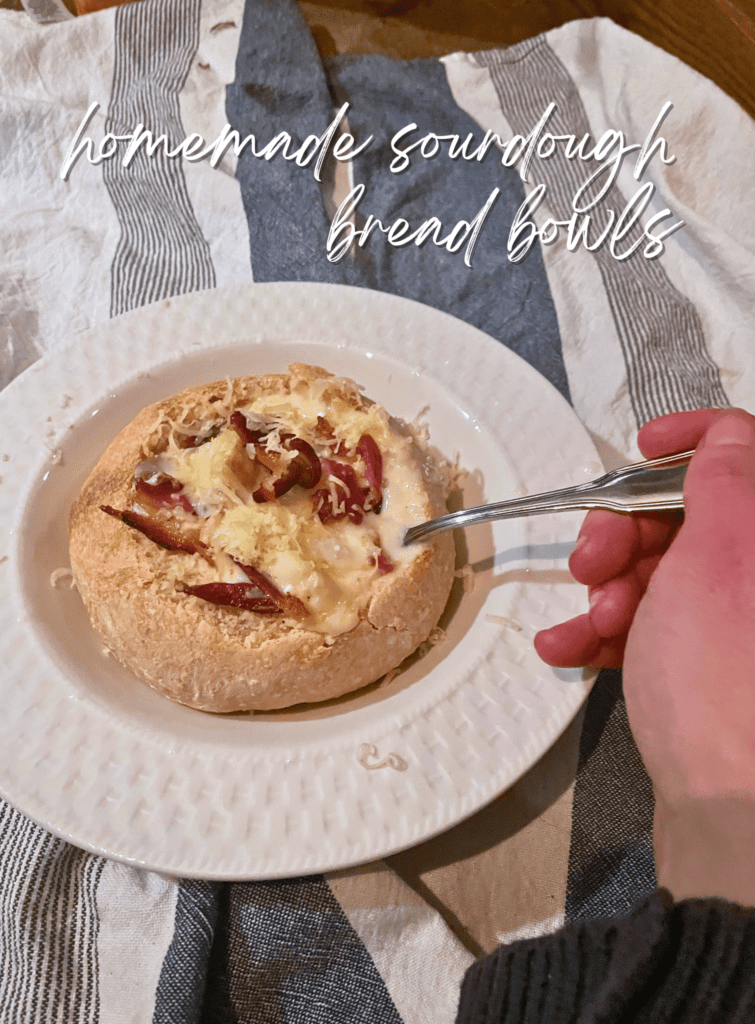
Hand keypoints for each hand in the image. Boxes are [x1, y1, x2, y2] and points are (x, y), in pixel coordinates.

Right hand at [537, 409, 754, 904]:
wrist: (731, 810)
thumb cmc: (729, 691)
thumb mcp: (722, 559)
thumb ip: (725, 479)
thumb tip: (727, 436)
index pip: (746, 451)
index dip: (693, 439)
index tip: (643, 448)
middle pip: (690, 514)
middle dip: (627, 532)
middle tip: (597, 559)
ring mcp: (737, 624)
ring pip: (661, 571)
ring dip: (608, 589)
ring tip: (591, 620)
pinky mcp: (708, 664)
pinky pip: (651, 624)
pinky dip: (606, 631)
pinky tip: (571, 648)